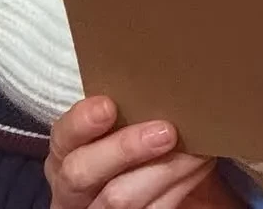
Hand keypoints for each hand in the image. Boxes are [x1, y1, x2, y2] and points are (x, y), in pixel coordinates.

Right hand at [46, 95, 236, 208]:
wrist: (159, 180)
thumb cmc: (142, 137)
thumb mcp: (127, 122)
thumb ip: (133, 104)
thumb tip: (168, 67)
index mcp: (67, 151)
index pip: (62, 136)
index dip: (81, 122)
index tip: (108, 106)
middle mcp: (72, 187)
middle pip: (81, 172)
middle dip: (124, 149)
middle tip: (167, 131)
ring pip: (119, 199)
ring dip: (164, 170)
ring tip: (197, 149)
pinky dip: (179, 186)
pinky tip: (200, 165)